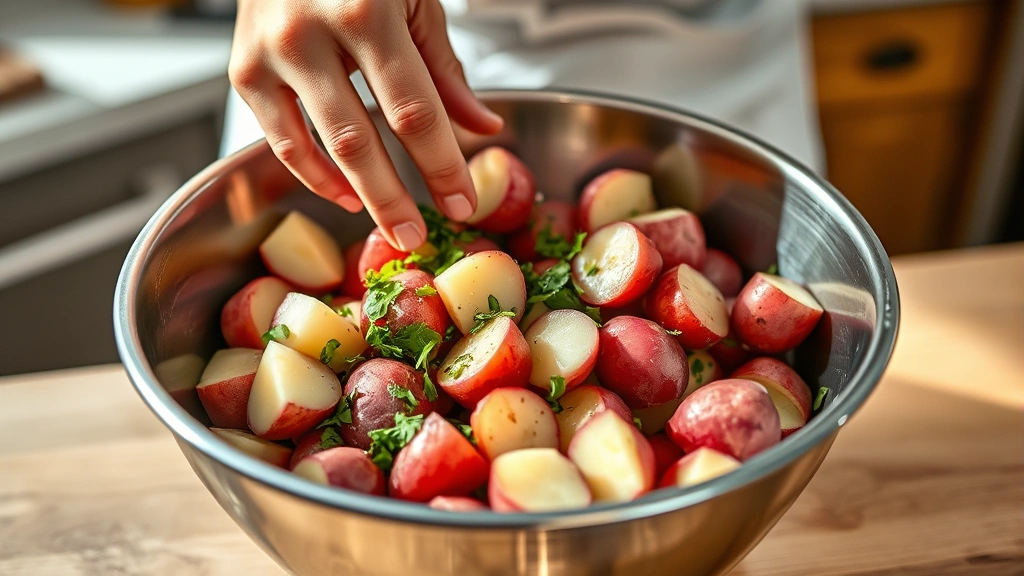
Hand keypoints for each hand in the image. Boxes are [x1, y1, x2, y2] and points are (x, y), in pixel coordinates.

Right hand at [229, 0, 503, 250]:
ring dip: (357, 197)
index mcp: (363, 10)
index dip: (441, 166)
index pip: (413, 110)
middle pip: (360, 142)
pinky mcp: (243, 69)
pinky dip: (313, 174)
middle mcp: (307, 33)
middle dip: (396, 199)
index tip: (462, 202)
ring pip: (316, 150)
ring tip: (390, 225)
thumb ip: (444, 70)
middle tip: (418, 237)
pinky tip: (345, 193)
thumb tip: (479, 129)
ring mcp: (268, 53)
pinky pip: (280, 141)